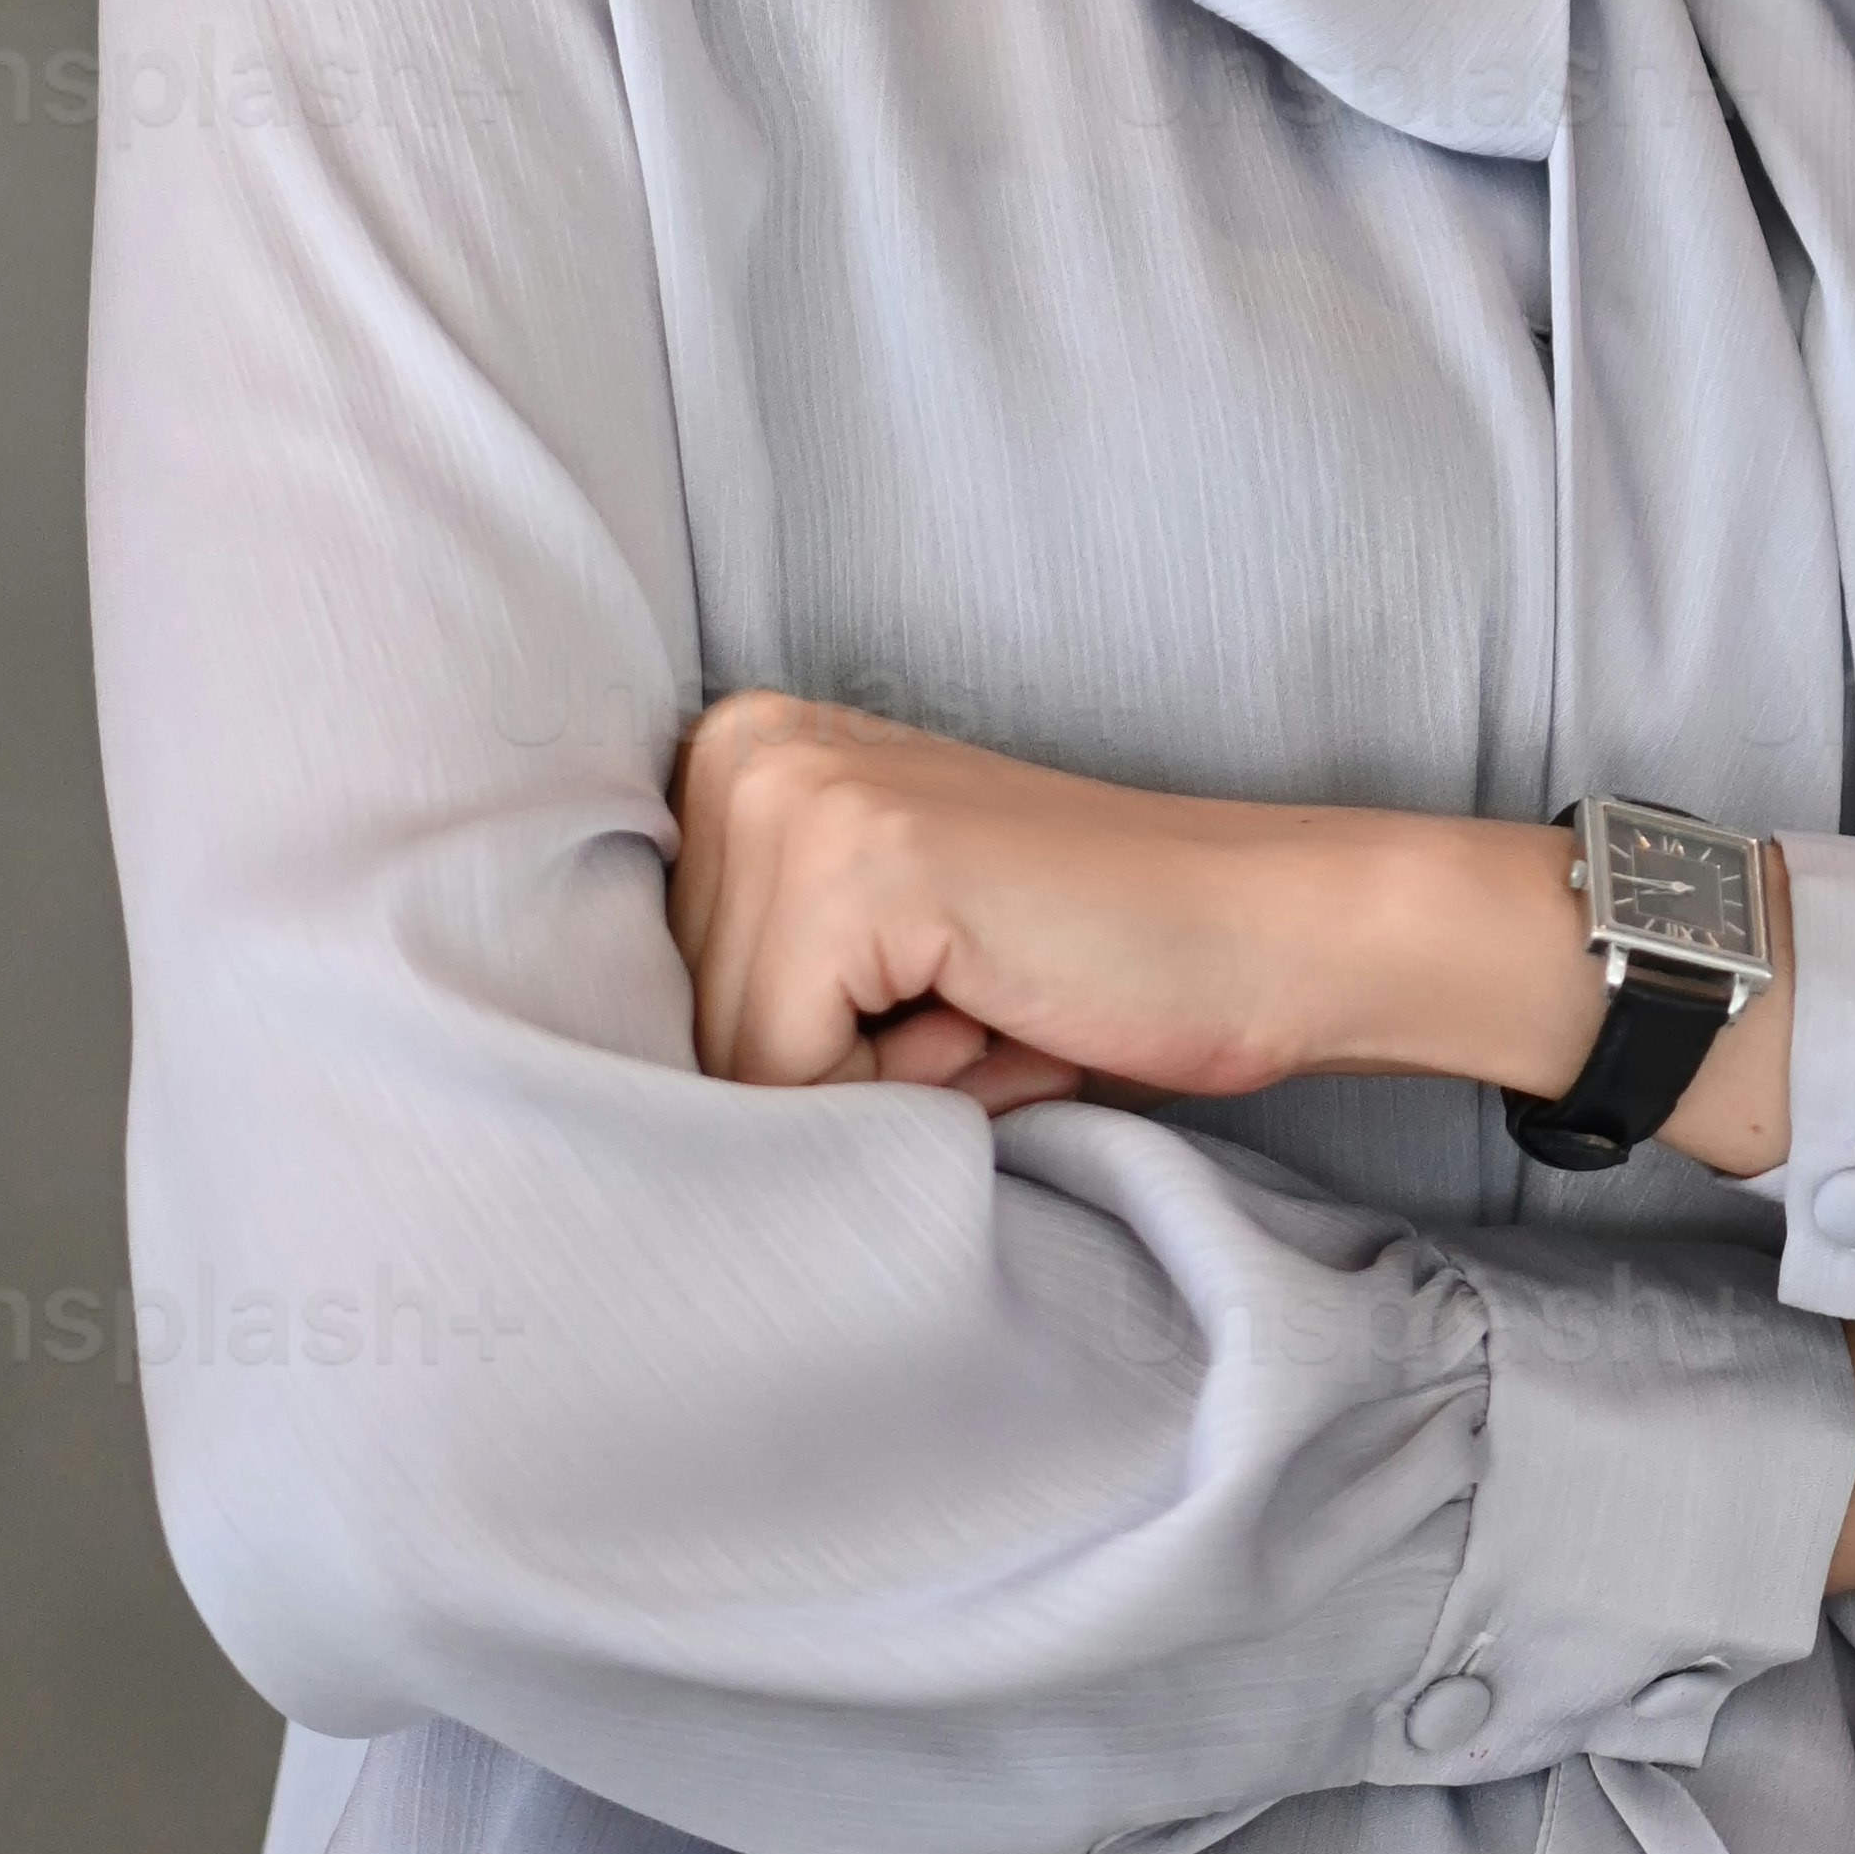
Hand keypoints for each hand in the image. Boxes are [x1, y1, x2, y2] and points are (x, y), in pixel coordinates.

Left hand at [666, 696, 1429, 1110]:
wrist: (1259, 936)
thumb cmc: (1072, 969)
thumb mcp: (863, 961)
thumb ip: (741, 981)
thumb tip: (595, 1108)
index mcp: (732, 749)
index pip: (651, 993)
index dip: (790, 1047)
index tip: (916, 993)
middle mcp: (743, 746)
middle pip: (680, 1027)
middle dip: (826, 1068)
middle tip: (973, 998)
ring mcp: (798, 791)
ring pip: (728, 1062)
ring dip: (868, 1085)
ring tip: (987, 1000)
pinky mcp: (861, 862)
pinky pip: (788, 1072)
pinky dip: (903, 1088)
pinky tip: (999, 1007)